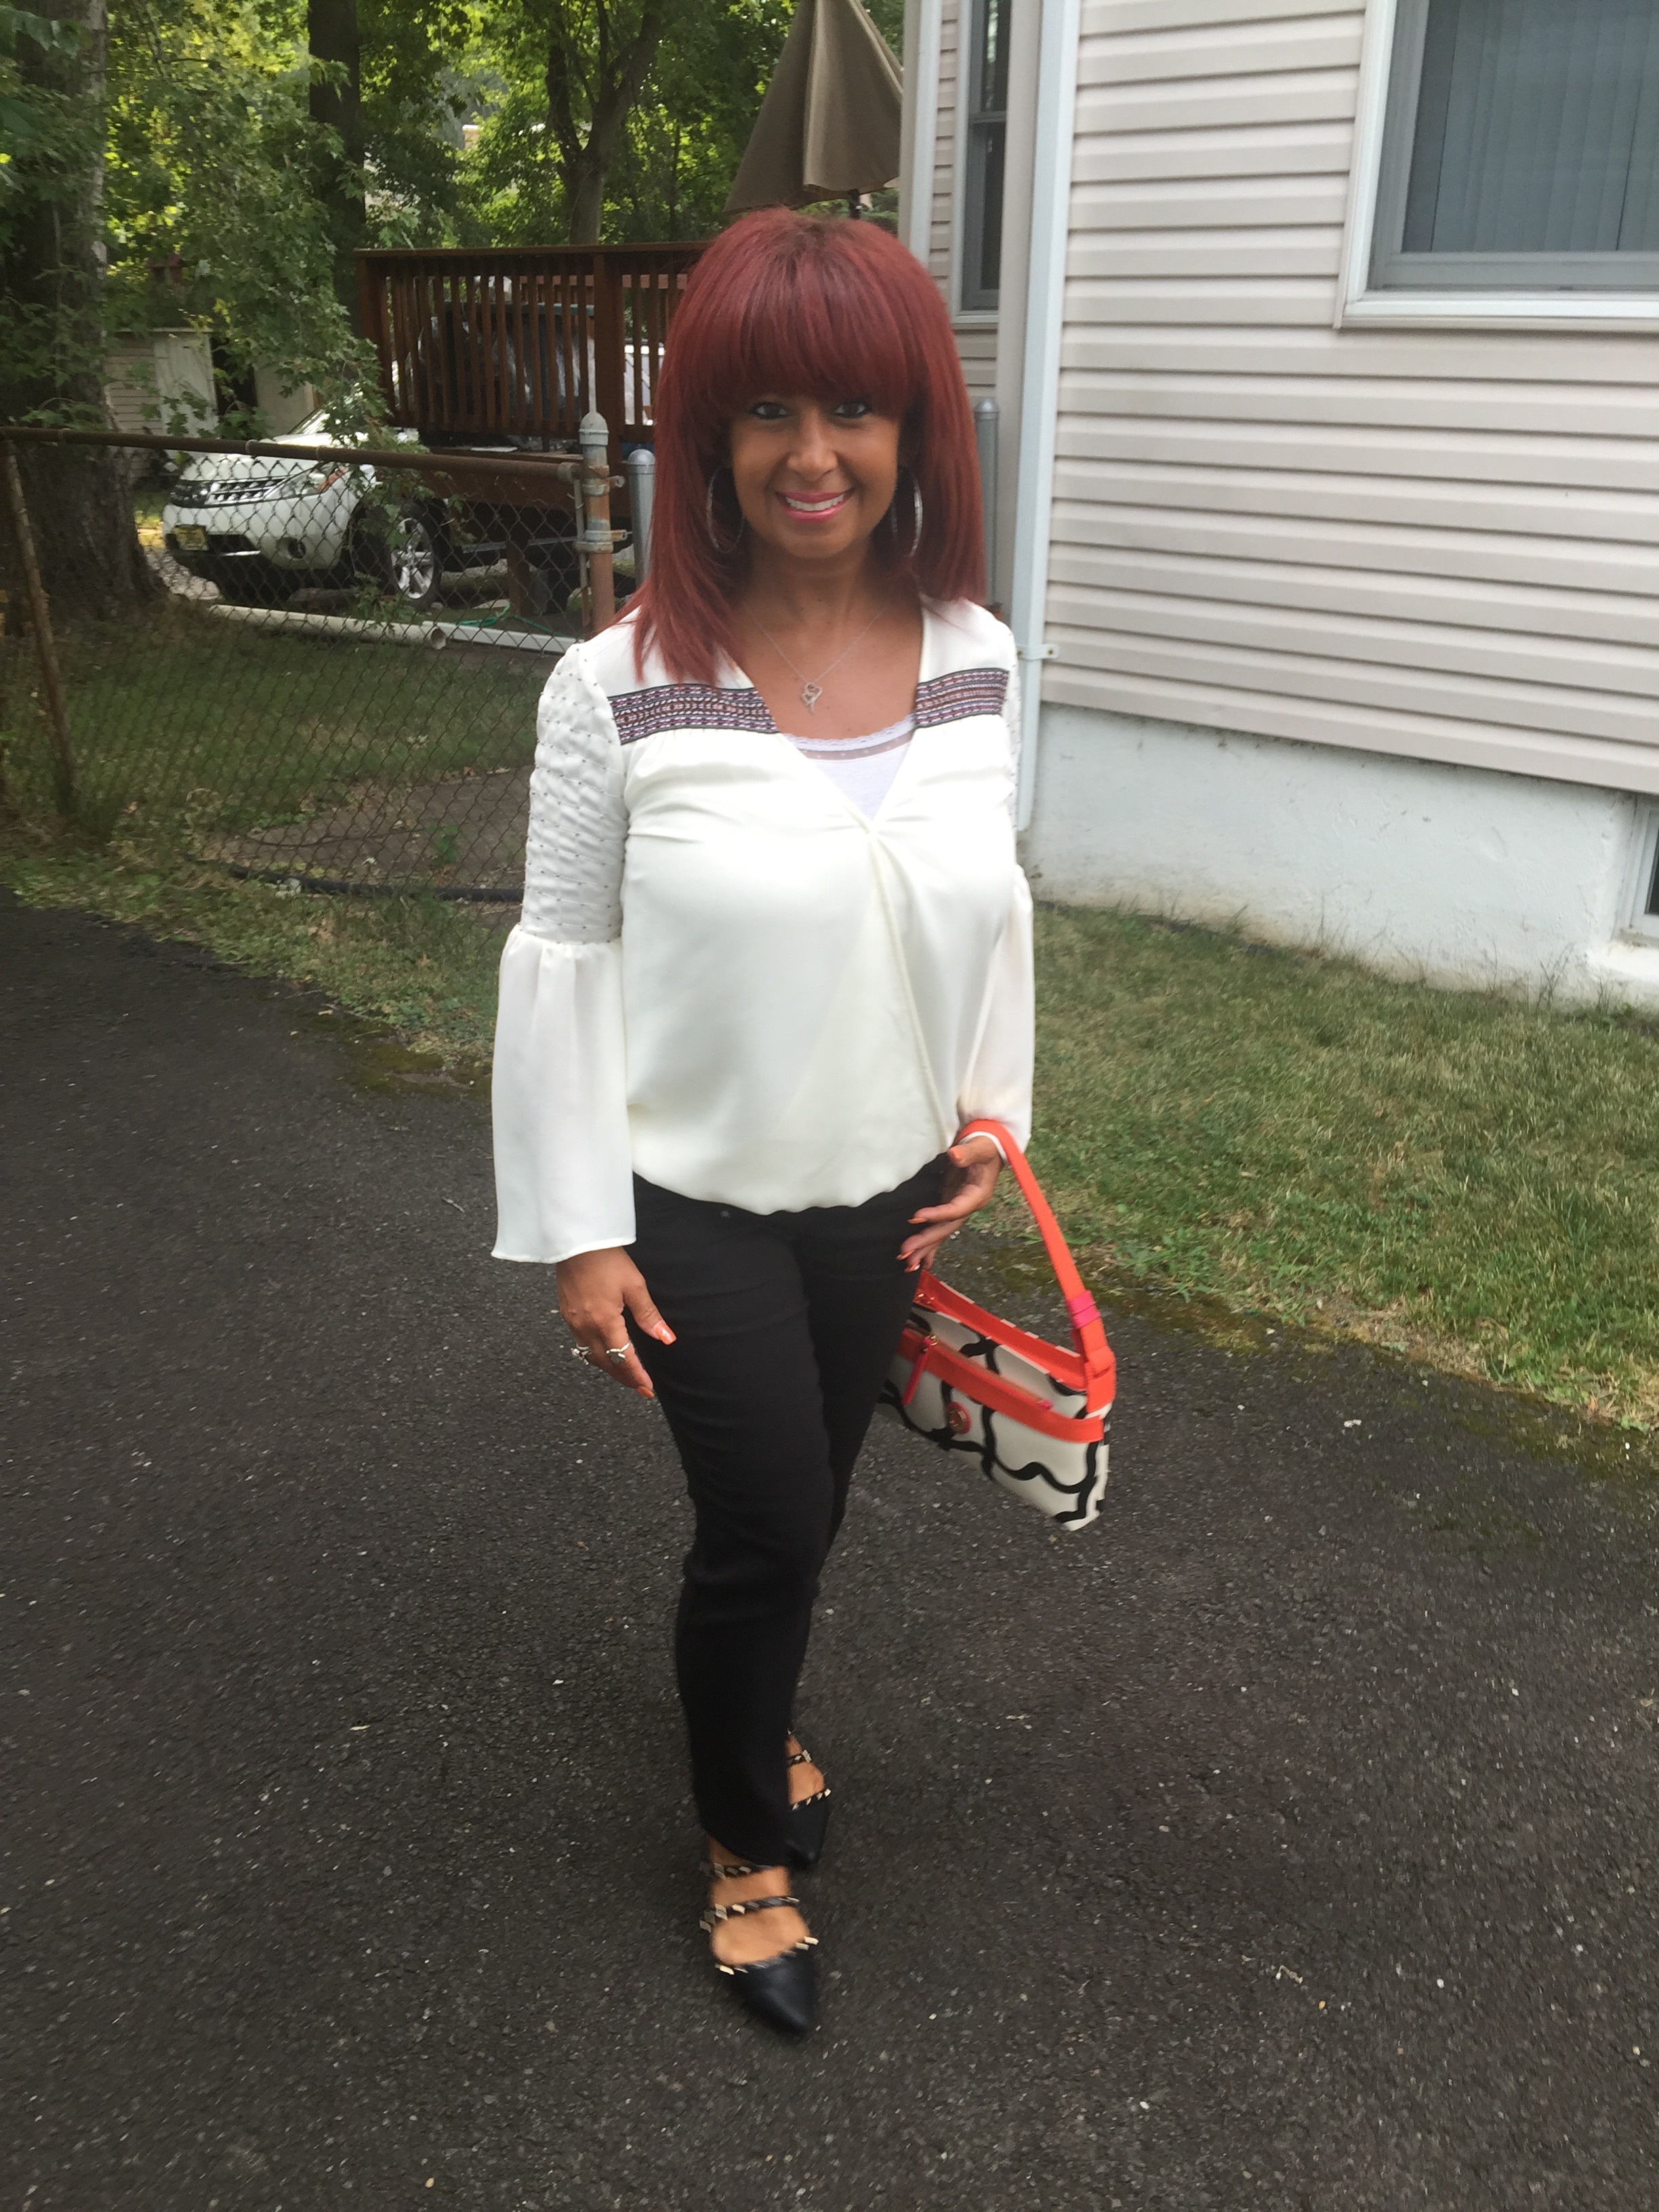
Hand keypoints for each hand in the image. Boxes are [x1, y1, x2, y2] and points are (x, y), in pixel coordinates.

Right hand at [555, 1247, 674, 1397]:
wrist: (576, 1241)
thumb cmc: (606, 1259)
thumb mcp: (634, 1286)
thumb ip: (649, 1315)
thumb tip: (665, 1338)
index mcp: (604, 1321)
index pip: (623, 1358)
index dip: (636, 1376)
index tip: (647, 1389)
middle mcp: (585, 1327)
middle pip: (606, 1363)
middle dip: (624, 1377)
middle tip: (639, 1387)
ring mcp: (573, 1322)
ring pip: (591, 1356)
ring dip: (609, 1368)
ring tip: (625, 1375)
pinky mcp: (567, 1314)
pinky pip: (581, 1344)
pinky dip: (596, 1354)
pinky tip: (604, 1353)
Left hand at [898, 1134, 1002, 1273]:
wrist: (989, 1148)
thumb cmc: (985, 1146)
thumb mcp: (980, 1147)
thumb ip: (968, 1153)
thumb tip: (955, 1156)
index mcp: (977, 1196)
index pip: (955, 1209)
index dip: (937, 1215)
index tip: (916, 1217)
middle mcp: (968, 1207)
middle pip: (946, 1228)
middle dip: (926, 1241)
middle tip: (905, 1251)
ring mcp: (958, 1208)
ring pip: (941, 1232)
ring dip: (924, 1248)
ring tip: (906, 1264)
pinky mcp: (950, 1206)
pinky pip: (939, 1228)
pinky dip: (929, 1244)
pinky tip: (918, 1260)